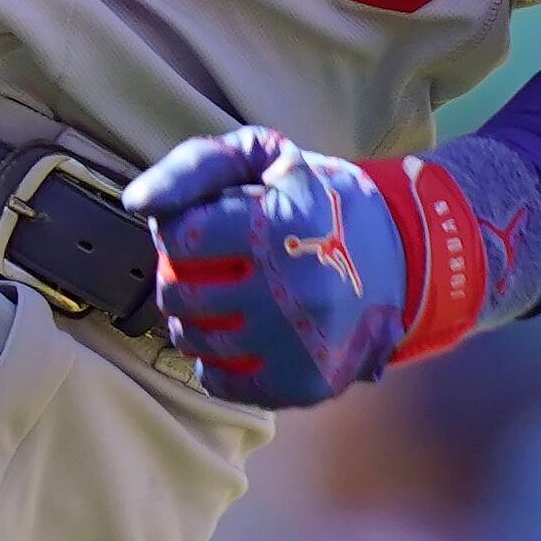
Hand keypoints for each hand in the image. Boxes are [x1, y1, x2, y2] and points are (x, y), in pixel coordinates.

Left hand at [126, 128, 509, 407]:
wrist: (403, 258)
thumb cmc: (315, 200)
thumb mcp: (265, 157)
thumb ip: (195, 165)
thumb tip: (137, 201)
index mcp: (285, 223)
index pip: (178, 235)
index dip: (184, 226)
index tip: (212, 223)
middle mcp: (295, 287)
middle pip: (177, 291)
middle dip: (182, 273)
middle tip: (216, 263)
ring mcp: (301, 342)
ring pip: (190, 338)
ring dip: (194, 316)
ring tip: (228, 296)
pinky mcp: (305, 383)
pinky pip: (217, 380)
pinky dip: (216, 359)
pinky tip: (244, 333)